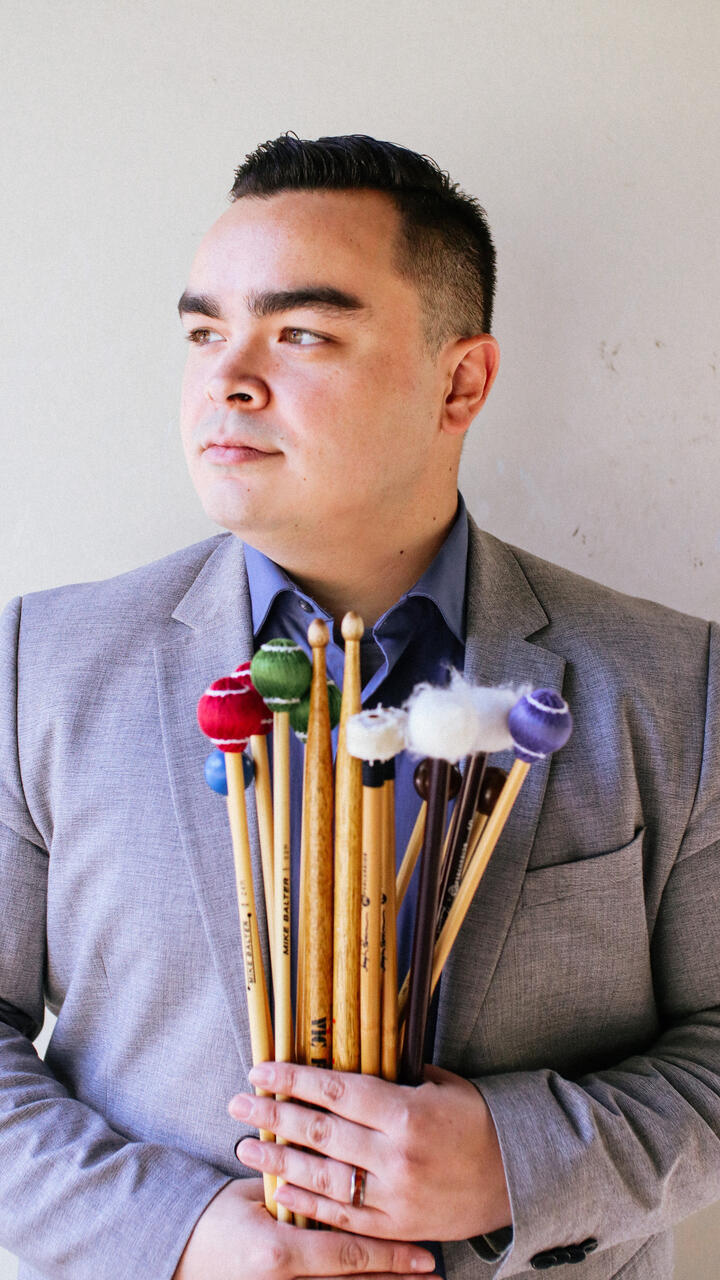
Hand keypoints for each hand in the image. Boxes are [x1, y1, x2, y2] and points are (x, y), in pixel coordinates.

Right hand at [172, 1178, 438, 1279]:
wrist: (178, 1254)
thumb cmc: (215, 1217)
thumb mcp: (255, 1195)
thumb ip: (298, 1185)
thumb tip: (341, 1160)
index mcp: (278, 1252)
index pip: (348, 1253)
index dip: (390, 1253)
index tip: (424, 1250)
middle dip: (396, 1275)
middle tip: (433, 1268)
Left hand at [230, 1062, 510, 1242]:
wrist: (519, 1178)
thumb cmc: (478, 1121)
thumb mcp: (442, 1085)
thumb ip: (396, 1075)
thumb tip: (349, 1055)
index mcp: (407, 1111)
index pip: (335, 1090)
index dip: (292, 1079)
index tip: (259, 1070)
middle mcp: (396, 1154)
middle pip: (320, 1131)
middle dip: (273, 1115)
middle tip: (237, 1104)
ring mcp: (395, 1195)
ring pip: (323, 1177)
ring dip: (279, 1161)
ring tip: (246, 1147)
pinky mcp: (397, 1226)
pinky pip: (342, 1216)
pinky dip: (308, 1202)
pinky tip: (280, 1189)